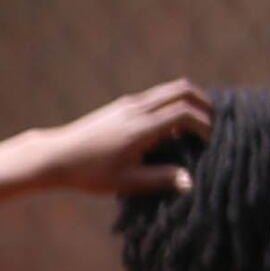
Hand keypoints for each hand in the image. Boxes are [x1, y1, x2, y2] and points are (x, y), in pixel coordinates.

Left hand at [27, 81, 213, 200]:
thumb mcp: (126, 181)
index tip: (209, 141)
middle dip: (204, 102)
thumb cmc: (89, 173)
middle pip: (182, 89)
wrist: (55, 156)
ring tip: (198, 124)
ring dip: (189, 101)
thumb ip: (160, 179)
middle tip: (214, 122)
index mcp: (142, 127)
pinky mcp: (122, 105)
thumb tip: (190, 182)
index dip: (204, 123)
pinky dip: (173, 103)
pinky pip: (157, 96)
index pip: (184, 112)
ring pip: (170, 89)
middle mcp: (138, 108)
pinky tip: (173, 126)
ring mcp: (130, 103)